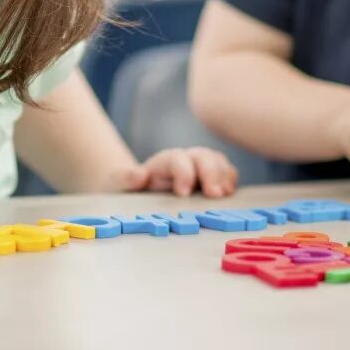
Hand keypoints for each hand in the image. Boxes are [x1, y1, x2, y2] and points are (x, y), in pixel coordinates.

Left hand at [120, 147, 238, 197]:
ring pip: (216, 160)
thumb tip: (140, 175)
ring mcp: (199, 166)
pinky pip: (226, 172)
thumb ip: (126, 178)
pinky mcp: (211, 177)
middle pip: (202, 156)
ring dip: (223, 175)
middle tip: (213, 194)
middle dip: (210, 172)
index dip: (183, 173)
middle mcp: (185, 159)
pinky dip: (230, 180)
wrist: (140, 187)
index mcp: (163, 162)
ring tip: (224, 193)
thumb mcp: (120, 183)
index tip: (183, 193)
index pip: (176, 159)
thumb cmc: (131, 187)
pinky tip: (229, 193)